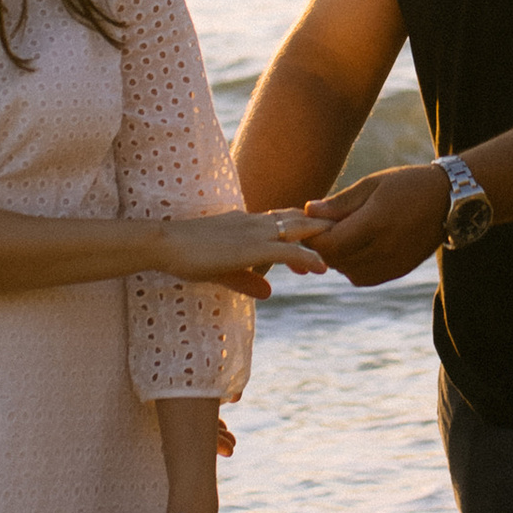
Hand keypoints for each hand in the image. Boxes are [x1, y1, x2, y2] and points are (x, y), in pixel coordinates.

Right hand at [145, 208, 326, 284]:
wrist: (165, 243)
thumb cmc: (186, 254)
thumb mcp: (223, 270)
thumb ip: (248, 280)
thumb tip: (269, 293)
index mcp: (247, 223)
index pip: (285, 219)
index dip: (307, 226)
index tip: (326, 237)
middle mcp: (254, 222)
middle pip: (299, 219)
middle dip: (323, 227)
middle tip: (347, 237)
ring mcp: (254, 232)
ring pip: (298, 230)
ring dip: (322, 239)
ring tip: (344, 249)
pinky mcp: (250, 247)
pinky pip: (286, 250)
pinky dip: (307, 257)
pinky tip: (321, 267)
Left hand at [302, 162, 453, 285]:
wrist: (448, 200)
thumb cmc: (408, 185)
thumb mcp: (372, 184)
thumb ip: (340, 202)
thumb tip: (308, 211)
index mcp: (375, 223)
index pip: (329, 243)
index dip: (313, 237)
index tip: (310, 224)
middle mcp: (384, 248)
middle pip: (335, 260)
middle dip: (323, 246)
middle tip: (324, 228)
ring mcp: (393, 263)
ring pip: (347, 271)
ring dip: (338, 258)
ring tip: (342, 236)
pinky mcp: (398, 271)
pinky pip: (364, 277)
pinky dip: (353, 267)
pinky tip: (357, 247)